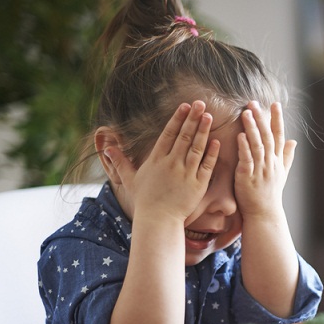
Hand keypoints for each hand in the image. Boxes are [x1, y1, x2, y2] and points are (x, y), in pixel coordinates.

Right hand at [104, 100, 219, 222]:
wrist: (158, 220)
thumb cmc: (145, 200)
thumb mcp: (130, 179)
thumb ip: (120, 162)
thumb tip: (107, 148)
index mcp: (157, 160)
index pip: (169, 134)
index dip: (177, 119)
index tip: (185, 106)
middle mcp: (171, 163)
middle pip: (184, 136)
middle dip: (192, 118)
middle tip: (201, 104)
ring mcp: (186, 173)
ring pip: (196, 148)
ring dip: (203, 131)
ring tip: (209, 116)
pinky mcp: (198, 184)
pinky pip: (206, 165)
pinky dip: (212, 153)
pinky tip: (216, 141)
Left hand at [234, 101, 295, 220]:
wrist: (264, 214)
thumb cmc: (270, 194)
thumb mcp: (282, 174)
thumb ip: (287, 156)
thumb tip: (295, 141)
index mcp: (277, 160)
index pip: (279, 136)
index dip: (277, 119)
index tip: (275, 104)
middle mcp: (270, 163)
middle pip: (267, 136)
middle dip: (262, 119)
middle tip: (254, 103)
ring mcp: (260, 170)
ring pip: (257, 145)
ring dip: (252, 128)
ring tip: (246, 113)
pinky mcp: (247, 177)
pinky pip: (247, 160)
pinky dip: (244, 147)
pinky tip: (240, 136)